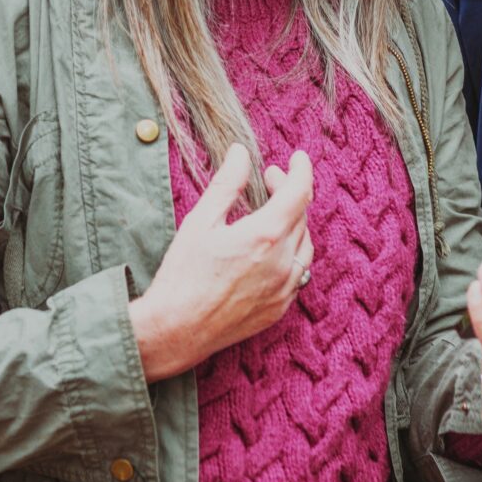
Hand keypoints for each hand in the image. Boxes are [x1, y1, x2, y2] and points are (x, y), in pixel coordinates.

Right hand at [128, 144, 314, 381]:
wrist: (176, 329)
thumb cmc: (182, 275)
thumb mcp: (201, 221)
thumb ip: (226, 184)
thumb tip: (241, 152)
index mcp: (264, 235)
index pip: (299, 192)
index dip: (301, 170)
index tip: (297, 158)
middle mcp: (283, 262)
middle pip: (301, 217)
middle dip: (288, 193)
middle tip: (268, 181)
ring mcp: (284, 289)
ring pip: (304, 246)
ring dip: (293, 224)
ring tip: (270, 214)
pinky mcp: (280, 309)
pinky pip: (298, 273)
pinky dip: (290, 254)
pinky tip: (269, 251)